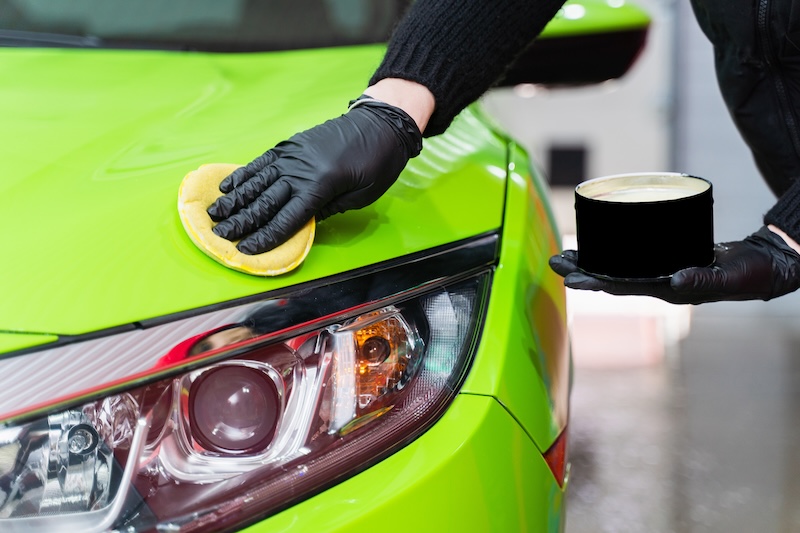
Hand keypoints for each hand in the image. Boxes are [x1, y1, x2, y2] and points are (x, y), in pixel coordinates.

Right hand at [207, 96, 421, 254]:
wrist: (381, 124)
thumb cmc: (378, 163)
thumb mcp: (361, 196)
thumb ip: (328, 209)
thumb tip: (301, 224)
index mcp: (320, 185)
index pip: (286, 218)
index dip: (265, 236)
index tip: (246, 250)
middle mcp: (300, 169)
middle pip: (264, 201)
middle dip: (241, 221)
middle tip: (219, 234)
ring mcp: (292, 155)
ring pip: (257, 181)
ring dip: (234, 199)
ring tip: (214, 213)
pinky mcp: (290, 145)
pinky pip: (262, 162)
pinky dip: (243, 174)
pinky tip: (228, 186)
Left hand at [548, 226, 799, 303]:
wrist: (768, 266)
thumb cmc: (752, 274)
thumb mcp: (731, 276)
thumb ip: (704, 278)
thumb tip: (674, 280)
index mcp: (670, 290)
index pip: (623, 286)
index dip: (595, 281)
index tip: (570, 277)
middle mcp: (661, 284)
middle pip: (613, 278)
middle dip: (582, 271)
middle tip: (554, 261)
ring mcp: (663, 273)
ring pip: (619, 268)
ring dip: (593, 261)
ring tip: (567, 254)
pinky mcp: (669, 259)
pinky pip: (633, 258)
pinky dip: (614, 251)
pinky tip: (602, 243)